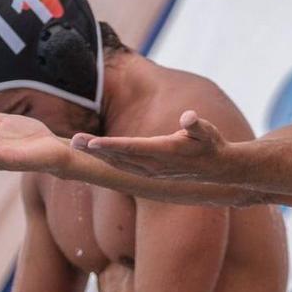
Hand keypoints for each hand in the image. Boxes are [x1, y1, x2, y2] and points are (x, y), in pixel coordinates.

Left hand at [73, 110, 233, 179]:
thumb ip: (197, 125)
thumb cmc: (211, 145)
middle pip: (118, 157)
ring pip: (118, 164)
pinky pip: (123, 167)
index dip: (110, 145)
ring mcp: (151, 172)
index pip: (132, 148)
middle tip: (72, 142)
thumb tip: (189, 117)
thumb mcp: (208, 132)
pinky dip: (107, 161)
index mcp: (164, 152)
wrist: (218, 170)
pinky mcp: (150, 173)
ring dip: (96, 155)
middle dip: (94, 150)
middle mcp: (154, 165)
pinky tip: (93, 154)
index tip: (91, 142)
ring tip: (75, 144)